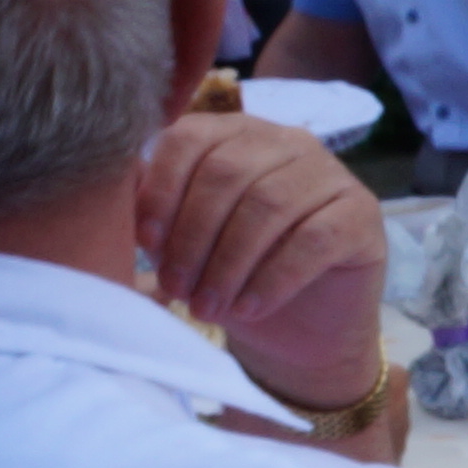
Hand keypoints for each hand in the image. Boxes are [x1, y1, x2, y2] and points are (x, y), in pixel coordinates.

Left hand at [137, 115, 389, 414]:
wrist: (298, 333)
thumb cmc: (231, 278)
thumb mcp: (182, 243)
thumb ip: (151, 214)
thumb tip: (105, 199)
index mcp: (236, 134)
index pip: (191, 138)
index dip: (161, 188)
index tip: (143, 243)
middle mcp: (287, 142)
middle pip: (228, 172)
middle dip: (192, 236)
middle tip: (174, 288)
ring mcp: (330, 175)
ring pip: (268, 205)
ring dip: (227, 264)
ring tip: (206, 308)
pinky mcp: (362, 216)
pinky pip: (313, 239)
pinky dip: (272, 279)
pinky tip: (248, 309)